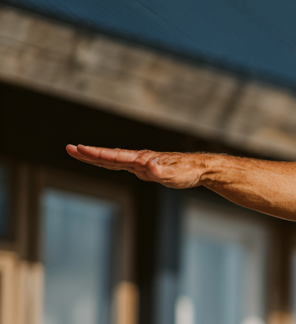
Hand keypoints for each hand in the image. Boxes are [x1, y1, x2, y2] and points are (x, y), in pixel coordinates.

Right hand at [66, 145, 207, 188]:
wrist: (198, 168)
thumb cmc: (187, 172)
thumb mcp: (174, 174)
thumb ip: (161, 171)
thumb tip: (149, 167)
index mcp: (141, 159)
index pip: (114, 156)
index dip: (96, 154)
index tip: (79, 149)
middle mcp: (138, 159)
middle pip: (108, 155)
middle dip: (88, 153)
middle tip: (68, 149)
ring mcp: (140, 163)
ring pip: (113, 159)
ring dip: (96, 156)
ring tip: (78, 152)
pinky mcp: (145, 168)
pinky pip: (122, 164)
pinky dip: (109, 162)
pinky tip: (104, 162)